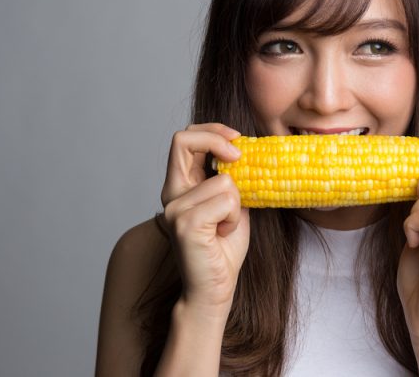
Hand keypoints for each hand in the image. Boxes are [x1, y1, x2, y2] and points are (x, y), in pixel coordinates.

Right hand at [160, 122, 250, 312]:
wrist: (214, 288)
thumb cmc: (223, 249)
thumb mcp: (231, 204)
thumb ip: (230, 178)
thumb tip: (246, 150)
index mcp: (179, 186)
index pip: (185, 139)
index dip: (212, 131)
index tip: (238, 140)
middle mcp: (171, 194)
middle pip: (184, 140)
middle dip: (218, 138)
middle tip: (240, 154)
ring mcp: (175, 208)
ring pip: (223, 180)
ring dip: (237, 202)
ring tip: (227, 225)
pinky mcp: (186, 223)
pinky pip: (227, 201)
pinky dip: (235, 217)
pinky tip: (224, 234)